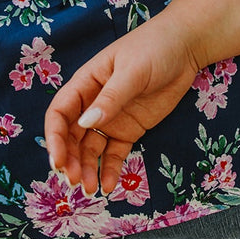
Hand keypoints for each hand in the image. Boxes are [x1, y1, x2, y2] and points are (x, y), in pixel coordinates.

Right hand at [44, 13, 199, 196]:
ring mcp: (111, 118)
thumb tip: (86, 124)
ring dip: (87, 168)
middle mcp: (93, 103)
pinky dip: (109, 169)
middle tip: (75, 181)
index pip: (60, 113)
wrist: (184, 48)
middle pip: (71, 136)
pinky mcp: (129, 130)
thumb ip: (110, 97)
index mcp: (86, 82)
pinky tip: (108, 186)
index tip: (58, 161)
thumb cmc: (153, 48)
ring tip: (91, 190)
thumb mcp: (132, 71)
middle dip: (70, 159)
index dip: (54, 137)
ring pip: (90, 148)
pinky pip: (114, 153)